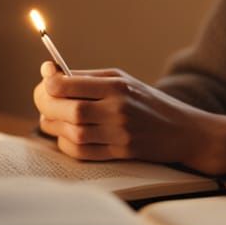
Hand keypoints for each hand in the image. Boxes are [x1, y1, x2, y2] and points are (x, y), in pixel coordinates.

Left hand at [32, 63, 221, 172]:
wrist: (182, 129)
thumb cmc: (145, 100)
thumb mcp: (121, 80)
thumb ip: (85, 78)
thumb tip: (47, 72)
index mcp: (116, 85)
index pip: (68, 84)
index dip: (47, 85)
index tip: (45, 84)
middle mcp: (118, 108)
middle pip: (68, 109)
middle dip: (46, 106)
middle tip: (42, 104)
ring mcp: (120, 132)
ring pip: (72, 133)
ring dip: (54, 127)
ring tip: (51, 119)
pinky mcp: (121, 152)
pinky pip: (82, 152)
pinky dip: (67, 145)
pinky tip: (66, 136)